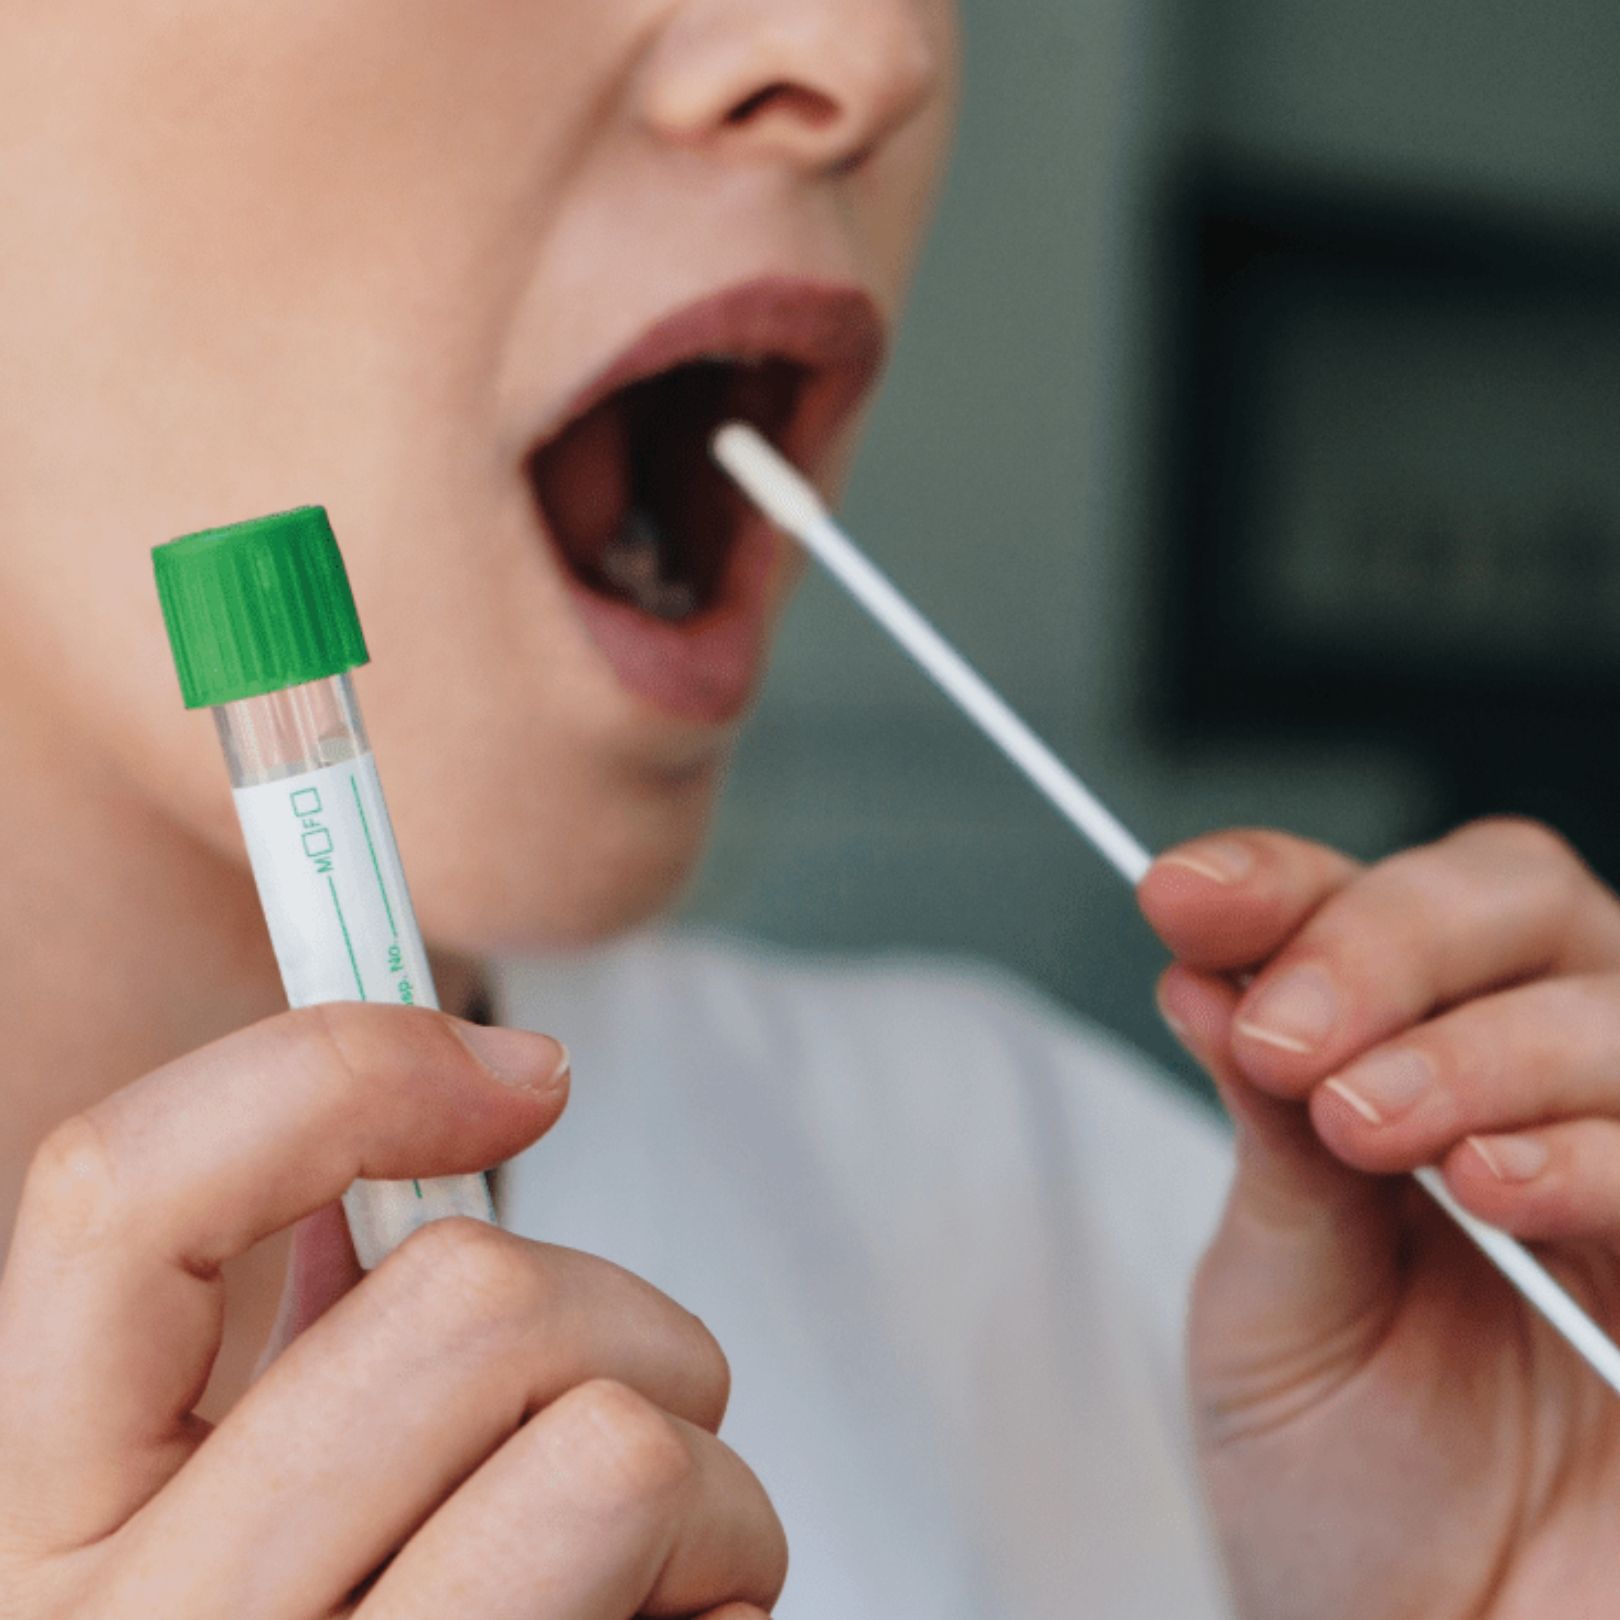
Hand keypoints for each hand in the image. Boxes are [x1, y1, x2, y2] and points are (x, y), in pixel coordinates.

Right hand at [0, 1004, 785, 1618]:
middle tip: (642, 1390)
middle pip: (473, 1307)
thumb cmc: (350, 1615)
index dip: (344, 1066)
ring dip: (701, 1468)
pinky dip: (723, 1585)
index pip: (124, 1192)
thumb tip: (457, 1092)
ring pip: (619, 1455)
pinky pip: (700, 1597)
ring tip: (663, 1543)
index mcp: (35, 1517)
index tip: (527, 1072)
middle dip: (624, 1316)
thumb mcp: (263, 1478)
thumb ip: (308, 1321)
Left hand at [1139, 819, 1619, 1619]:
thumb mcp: (1275, 1296)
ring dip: (1477, 1047)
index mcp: (1427, 1079)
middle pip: (1521, 902)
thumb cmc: (1346, 1501)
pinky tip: (1499, 1185)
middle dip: (1384, 944)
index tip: (1182, 897)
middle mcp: (1552, 1098)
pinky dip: (1597, 1148)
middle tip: (1286, 1038)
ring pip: (1613, 1009)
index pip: (1381, 908)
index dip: (1287, 881)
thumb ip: (1270, 1136)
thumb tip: (1200, 968)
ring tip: (1370, 1125)